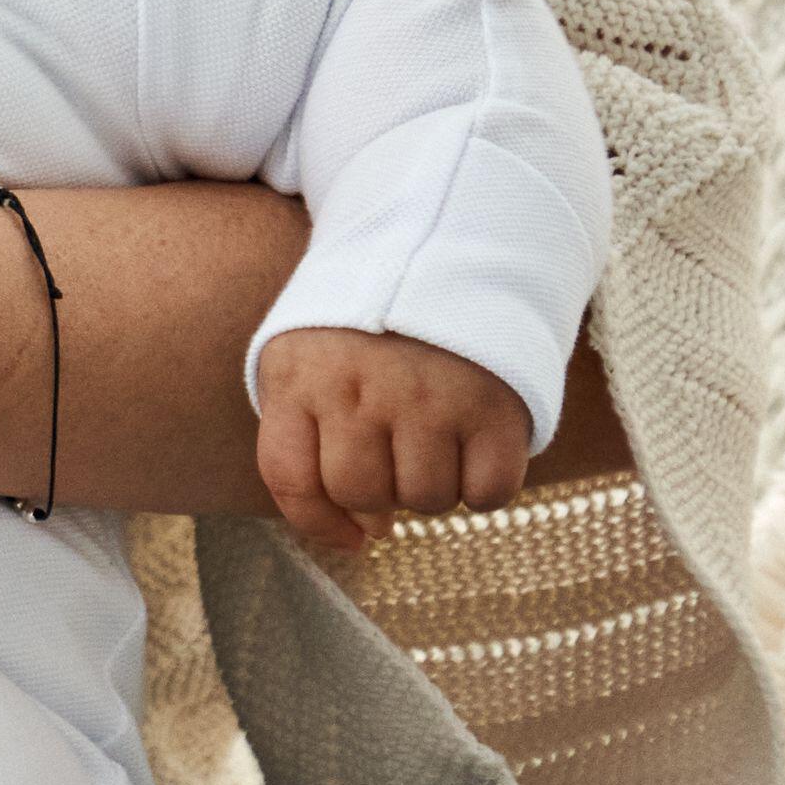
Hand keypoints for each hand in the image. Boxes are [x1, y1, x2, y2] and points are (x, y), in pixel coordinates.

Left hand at [253, 327, 527, 560]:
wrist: (447, 248)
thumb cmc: (366, 327)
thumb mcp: (308, 362)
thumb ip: (309, 441)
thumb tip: (366, 533)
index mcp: (299, 376)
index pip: (289, 478)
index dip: (317, 522)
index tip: (352, 536)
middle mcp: (359, 388)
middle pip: (362, 494)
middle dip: (381, 495)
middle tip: (401, 458)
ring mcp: (428, 397)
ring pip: (427, 499)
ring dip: (434, 487)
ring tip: (437, 440)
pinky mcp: (494, 406)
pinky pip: (489, 493)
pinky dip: (486, 488)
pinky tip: (478, 449)